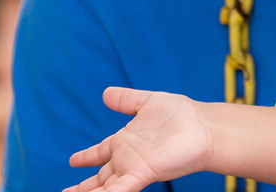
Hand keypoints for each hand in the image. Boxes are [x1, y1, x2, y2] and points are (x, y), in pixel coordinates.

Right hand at [65, 87, 216, 191]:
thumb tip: (106, 93)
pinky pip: (120, 189)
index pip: (100, 152)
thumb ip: (126, 100)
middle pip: (100, 177)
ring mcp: (134, 168)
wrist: (202, 126)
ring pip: (105, 187)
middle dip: (84, 186)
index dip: (87, 157)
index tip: (73, 161)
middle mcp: (127, 158)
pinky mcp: (143, 174)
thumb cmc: (181, 114)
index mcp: (126, 142)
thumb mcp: (147, 102)